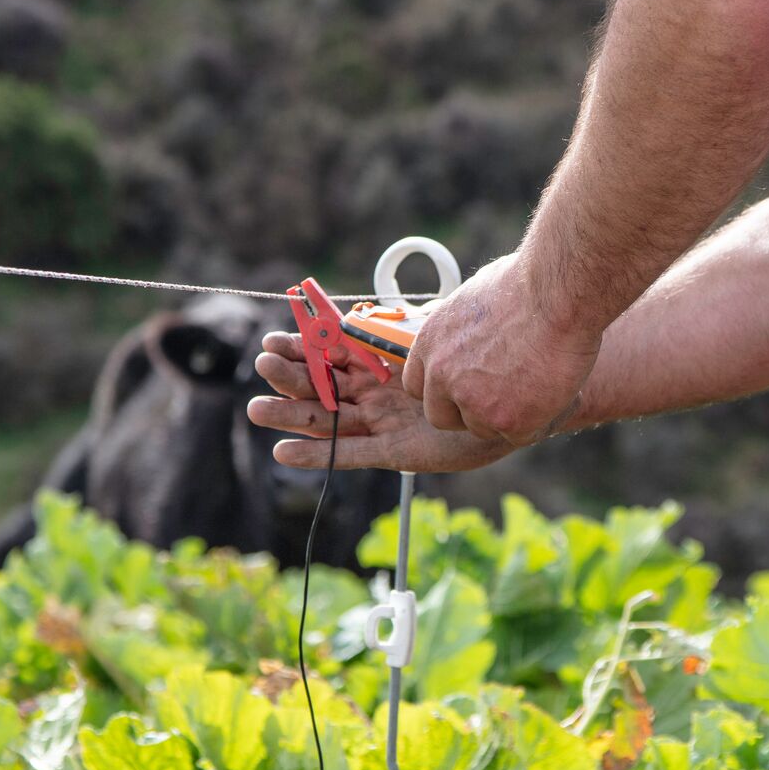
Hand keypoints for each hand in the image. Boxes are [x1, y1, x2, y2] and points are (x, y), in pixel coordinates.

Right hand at [249, 332, 516, 474]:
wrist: (510, 393)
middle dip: (290, 379)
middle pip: (320, 388)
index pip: (328, 354)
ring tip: (257, 410)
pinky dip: (317, 454)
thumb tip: (349, 315)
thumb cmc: (473, 358)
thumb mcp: (426, 334)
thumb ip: (389, 327)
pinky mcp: (394, 452)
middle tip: (263, 368)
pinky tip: (283, 452)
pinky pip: (349, 453)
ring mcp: (381, 422)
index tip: (271, 341)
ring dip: (291, 417)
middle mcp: (373, 393)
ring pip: (326, 421)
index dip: (300, 349)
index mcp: (377, 361)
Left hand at [399, 254, 602, 445]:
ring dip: (505, 415)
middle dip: (466, 413)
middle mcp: (443, 376)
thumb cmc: (526, 284)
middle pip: (441, 417)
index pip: (417, 386)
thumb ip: (462, 331)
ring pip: (482, 428)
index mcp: (430, 344)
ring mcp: (473, 402)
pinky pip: (518, 434)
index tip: (464, 386)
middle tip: (500, 397)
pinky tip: (552, 393)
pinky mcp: (507, 420)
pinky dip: (537, 420)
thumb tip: (466, 335)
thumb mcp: (473, 299)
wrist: (558, 293)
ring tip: (535, 384)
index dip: (442, 391)